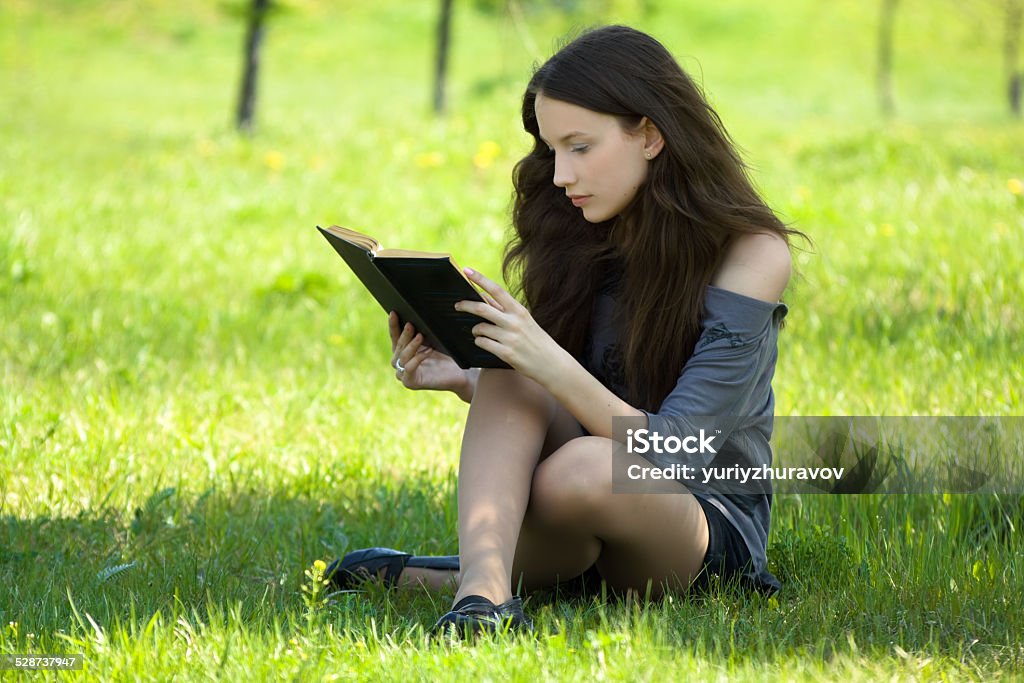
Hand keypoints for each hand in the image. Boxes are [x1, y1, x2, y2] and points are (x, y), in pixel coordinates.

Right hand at [388, 312, 471, 395]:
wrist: (460, 374)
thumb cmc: (447, 356)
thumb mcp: (433, 340)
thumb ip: (422, 331)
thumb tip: (416, 315)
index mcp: (403, 350)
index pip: (395, 336)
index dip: (393, 325)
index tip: (394, 312)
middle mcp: (401, 362)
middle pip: (398, 346)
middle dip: (404, 334)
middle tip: (410, 324)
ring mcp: (404, 374)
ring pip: (402, 357)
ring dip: (412, 345)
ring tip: (421, 336)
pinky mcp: (410, 382)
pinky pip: (409, 369)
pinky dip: (417, 359)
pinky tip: (427, 352)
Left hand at [454, 268, 569, 384]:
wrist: (552, 364)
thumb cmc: (536, 340)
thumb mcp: (524, 321)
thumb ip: (504, 310)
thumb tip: (483, 297)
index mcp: (519, 310)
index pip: (497, 290)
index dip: (480, 279)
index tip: (467, 270)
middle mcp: (514, 322)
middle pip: (482, 308)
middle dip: (465, 305)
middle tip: (457, 305)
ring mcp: (510, 338)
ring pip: (480, 328)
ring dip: (475, 329)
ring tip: (478, 332)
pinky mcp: (506, 353)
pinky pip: (482, 343)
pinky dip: (480, 342)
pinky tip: (485, 343)